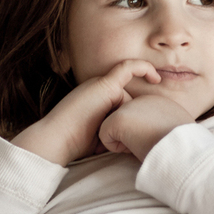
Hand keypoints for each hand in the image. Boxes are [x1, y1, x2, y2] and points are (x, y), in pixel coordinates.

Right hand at [12, 60, 159, 165]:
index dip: (130, 120)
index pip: (124, 105)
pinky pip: (129, 68)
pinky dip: (144, 69)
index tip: (140, 132)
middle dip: (128, 123)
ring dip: (126, 119)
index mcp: (96, 98)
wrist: (57, 139)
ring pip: (129, 99)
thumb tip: (136, 135)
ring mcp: (100, 84)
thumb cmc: (76, 143)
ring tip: (109, 136)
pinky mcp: (104, 84)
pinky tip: (156, 79)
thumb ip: (116, 128)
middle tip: (119, 144)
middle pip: (128, 102)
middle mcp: (98, 87)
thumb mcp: (102, 134)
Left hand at [99, 95, 191, 160]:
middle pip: (126, 122)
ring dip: (126, 142)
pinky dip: (116, 148)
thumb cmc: (181, 148)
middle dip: (132, 136)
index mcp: (159, 103)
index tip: (158, 142)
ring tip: (144, 145)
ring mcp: (129, 107)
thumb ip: (163, 126)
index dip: (144, 135)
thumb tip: (159, 135)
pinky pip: (106, 139)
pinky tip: (133, 147)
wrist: (182, 150)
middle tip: (150, 144)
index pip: (140, 119)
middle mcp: (143, 100)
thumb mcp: (176, 130)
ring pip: (115, 129)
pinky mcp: (118, 118)